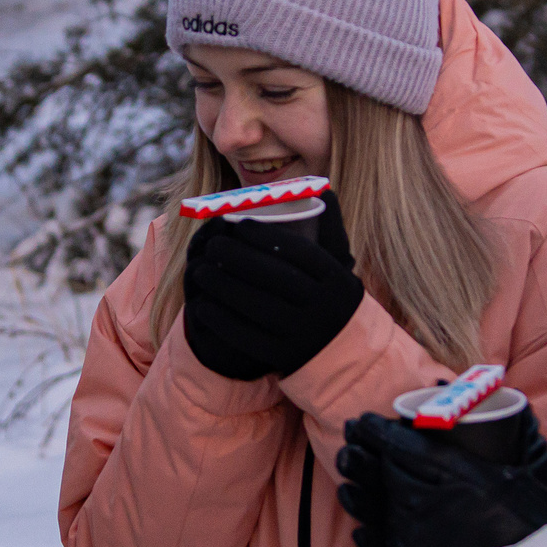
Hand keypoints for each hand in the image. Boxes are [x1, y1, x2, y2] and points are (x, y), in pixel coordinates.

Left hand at [181, 191, 363, 380]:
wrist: (346, 357)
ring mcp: (304, 335)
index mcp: (338, 281)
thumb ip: (331, 231)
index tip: (238, 224)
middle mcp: (324, 308)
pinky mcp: (285, 358)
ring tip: (201, 272)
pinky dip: (222, 321)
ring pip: (256, 306)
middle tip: (213, 246)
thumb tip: (321, 188)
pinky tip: (203, 306)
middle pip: (274, 277)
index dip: (266, 236)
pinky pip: (247, 337)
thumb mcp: (341, 268)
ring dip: (223, 287)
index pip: (299, 252)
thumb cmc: (333, 299)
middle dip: (237, 259)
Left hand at [335, 412, 546, 546]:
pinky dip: (371, 537)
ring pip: (382, 505)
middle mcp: (432, 502)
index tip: (363, 420)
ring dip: (361, 489)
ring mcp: (423, 536)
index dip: (376, 430)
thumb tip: (514, 404)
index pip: (402, 445)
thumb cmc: (540, 520)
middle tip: (353, 440)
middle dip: (366, 453)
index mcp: (457, 473)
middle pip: (387, 472)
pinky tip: (360, 528)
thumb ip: (520, 433)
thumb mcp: (533, 468)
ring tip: (349, 475)